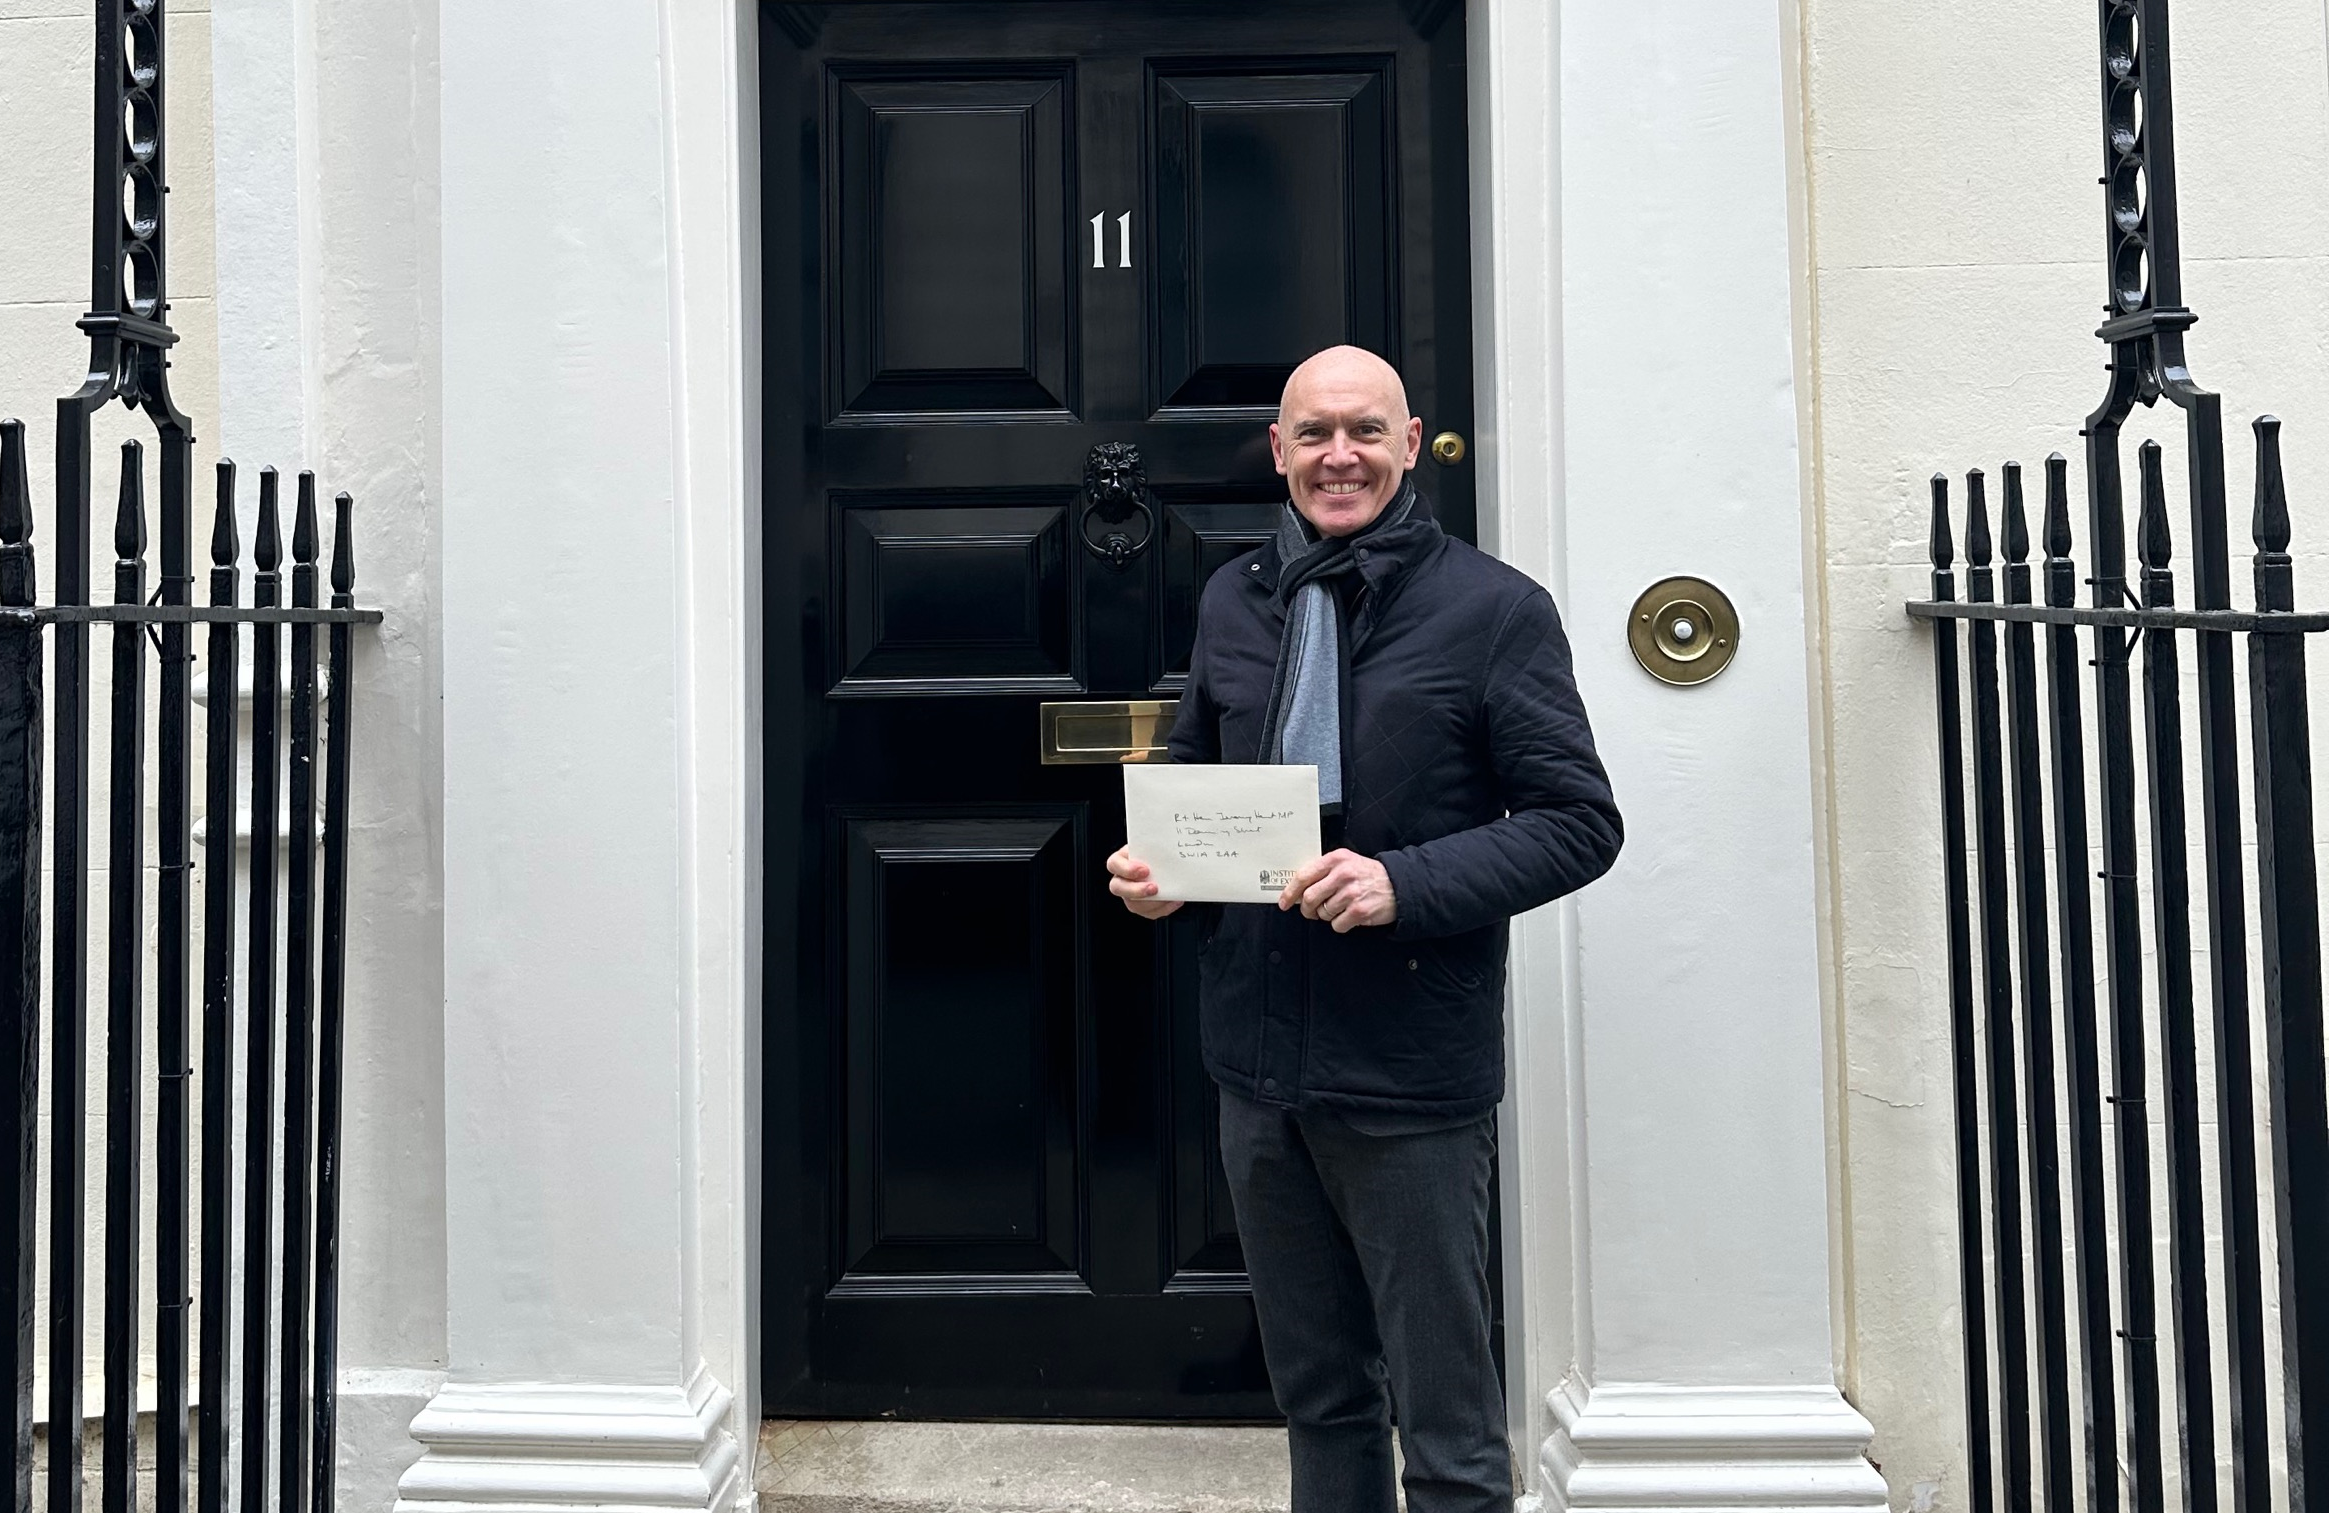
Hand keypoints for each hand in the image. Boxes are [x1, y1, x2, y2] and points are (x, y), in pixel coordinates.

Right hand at [1108, 845, 1184, 919]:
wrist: (1166, 862)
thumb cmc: (1156, 851)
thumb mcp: (1153, 846)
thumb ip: (1154, 849)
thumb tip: (1166, 851)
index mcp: (1120, 860)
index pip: (1114, 864)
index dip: (1127, 869)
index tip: (1145, 870)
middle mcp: (1121, 879)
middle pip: (1117, 888)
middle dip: (1136, 890)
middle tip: (1154, 887)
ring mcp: (1129, 894)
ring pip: (1133, 904)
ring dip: (1151, 903)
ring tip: (1168, 896)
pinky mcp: (1141, 906)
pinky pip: (1149, 913)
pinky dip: (1163, 908)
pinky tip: (1175, 901)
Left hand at [1279, 849, 1396, 931]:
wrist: (1399, 885)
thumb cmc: (1369, 875)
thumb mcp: (1347, 862)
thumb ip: (1324, 871)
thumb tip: (1298, 888)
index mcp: (1336, 859)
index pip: (1304, 876)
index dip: (1290, 891)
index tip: (1284, 901)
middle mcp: (1343, 874)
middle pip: (1309, 898)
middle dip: (1307, 909)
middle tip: (1311, 912)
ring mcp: (1351, 893)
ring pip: (1323, 913)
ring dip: (1327, 916)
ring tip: (1340, 908)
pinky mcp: (1359, 911)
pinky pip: (1336, 925)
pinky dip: (1340, 924)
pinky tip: (1349, 916)